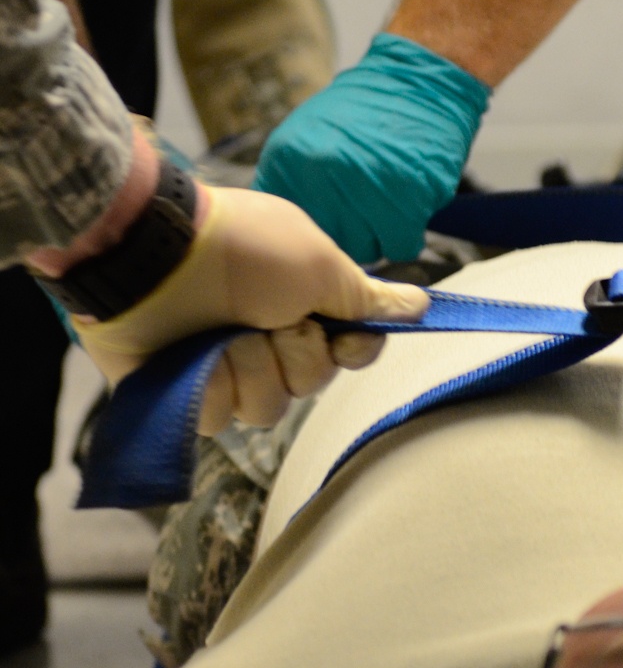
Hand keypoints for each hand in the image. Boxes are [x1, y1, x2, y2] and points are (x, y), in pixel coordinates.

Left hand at [73, 185, 427, 432]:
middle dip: (295, 355)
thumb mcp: (319, 264)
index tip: (339, 333)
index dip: (350, 350)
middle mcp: (267, 338)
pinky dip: (211, 386)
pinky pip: (218, 418)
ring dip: (253, 368)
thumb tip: (421, 304)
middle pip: (310, 385)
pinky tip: (195, 357)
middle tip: (270, 320)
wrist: (156, 254)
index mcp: (301, 307)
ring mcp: (223, 367)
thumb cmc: (244, 250)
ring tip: (226, 335)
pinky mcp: (182, 392)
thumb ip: (367, 296)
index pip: (349, 353)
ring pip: (266, 409)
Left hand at [255, 34, 489, 264]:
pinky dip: (405, 235)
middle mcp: (323, 178)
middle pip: (328, 243)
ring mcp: (366, 192)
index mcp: (289, 161)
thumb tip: (286, 234)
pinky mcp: (409, 202)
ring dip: (377, 237)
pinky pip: (401, 246)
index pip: (289, 229)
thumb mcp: (306, 136)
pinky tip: (407, 206)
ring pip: (365, 251)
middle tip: (362, 209)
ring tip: (385, 202)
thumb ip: (291, 182)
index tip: (326, 221)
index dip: (310, 231)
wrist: (418, 79)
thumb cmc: (364, 111)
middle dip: (346, 234)